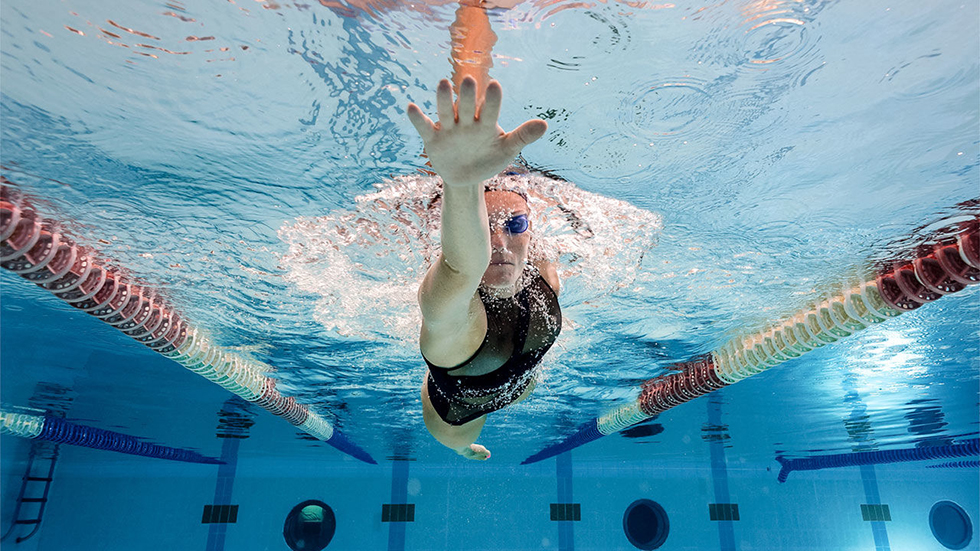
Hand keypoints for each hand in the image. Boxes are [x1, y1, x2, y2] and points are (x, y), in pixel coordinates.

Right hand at [407, 76, 546, 186]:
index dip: (493, 99)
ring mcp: (448, 129)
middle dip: (469, 96)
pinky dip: (417, 118)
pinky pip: (424, 127)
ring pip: (445, 111)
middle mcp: (466, 121)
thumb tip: (545, 124)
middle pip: (467, 106)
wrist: (467, 176)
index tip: (496, 86)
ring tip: (444, 83)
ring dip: (444, 99)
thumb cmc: (489, 157)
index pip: (490, 108)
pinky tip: (411, 107)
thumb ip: (523, 136)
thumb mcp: (507, 149)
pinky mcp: (432, 139)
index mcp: (486, 122)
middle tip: (471, 81)